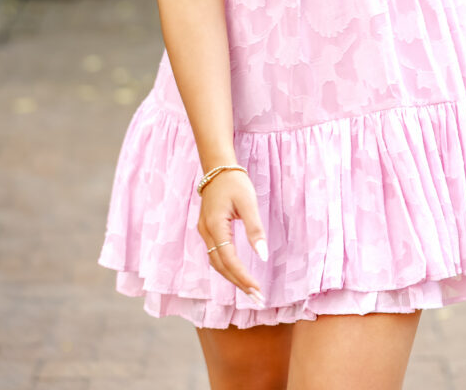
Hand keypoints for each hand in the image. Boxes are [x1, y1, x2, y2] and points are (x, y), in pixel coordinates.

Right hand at [198, 169, 267, 302]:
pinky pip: (215, 255)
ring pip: (216, 263)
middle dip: (238, 284)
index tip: (258, 291)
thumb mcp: (249, 202)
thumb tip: (262, 256)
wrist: (217, 167)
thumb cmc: (235, 182)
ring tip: (250, 290)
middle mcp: (206, 233)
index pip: (229, 261)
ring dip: (232, 278)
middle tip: (257, 298)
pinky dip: (227, 267)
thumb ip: (255, 229)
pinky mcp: (207, 230)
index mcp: (215, 226)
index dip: (243, 278)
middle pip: (220, 267)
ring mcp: (204, 232)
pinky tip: (238, 273)